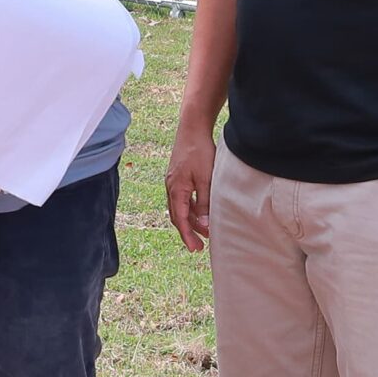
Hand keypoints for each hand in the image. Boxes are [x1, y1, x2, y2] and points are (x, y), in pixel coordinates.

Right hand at [164, 124, 214, 252]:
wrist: (192, 128)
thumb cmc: (200, 151)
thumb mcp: (206, 179)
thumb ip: (205, 202)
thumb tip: (205, 225)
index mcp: (176, 189)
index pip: (180, 219)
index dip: (188, 235)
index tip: (196, 248)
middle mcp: (171, 187)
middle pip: (177, 215)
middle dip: (187, 231)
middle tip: (198, 246)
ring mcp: (173, 181)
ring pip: (179, 207)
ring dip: (190, 220)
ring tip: (203, 231)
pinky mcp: (178, 176)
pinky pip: (182, 198)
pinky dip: (190, 208)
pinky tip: (199, 211)